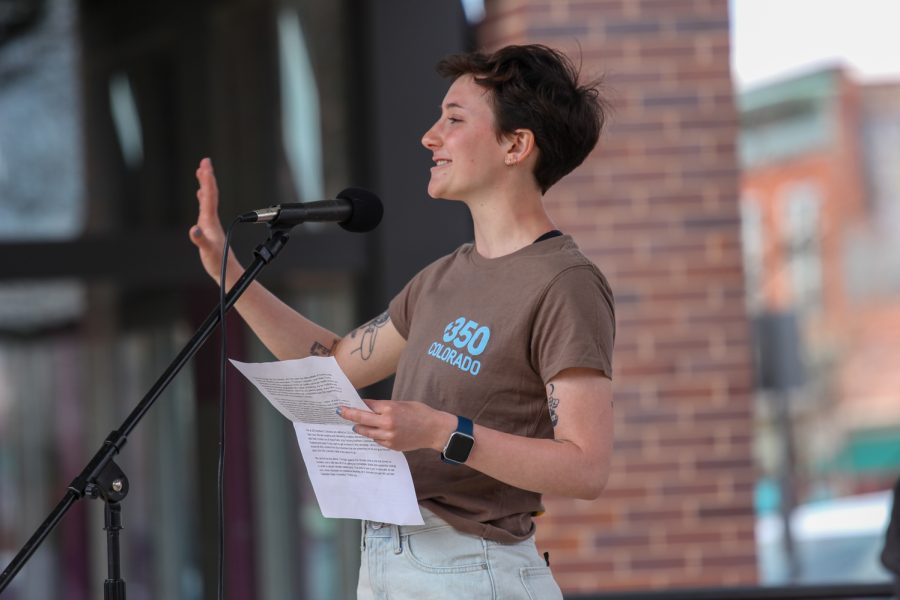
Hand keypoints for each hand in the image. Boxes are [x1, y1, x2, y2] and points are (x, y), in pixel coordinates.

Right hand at [189, 157, 240, 283]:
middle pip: (210, 193)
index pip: (209, 196)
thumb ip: (200, 240)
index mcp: (210, 221)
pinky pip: (205, 207)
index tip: (205, 165)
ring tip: (202, 171)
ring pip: (208, 198)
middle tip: (205, 161)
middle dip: (207, 177)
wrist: (227, 271)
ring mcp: (210, 222)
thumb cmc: (217, 262)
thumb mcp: (207, 251)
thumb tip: (193, 229)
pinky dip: (202, 197)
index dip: (207, 180)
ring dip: (205, 184)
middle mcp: (211, 218)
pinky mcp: (208, 227)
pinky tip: (200, 193)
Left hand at [337, 400, 454, 451]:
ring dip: (360, 428)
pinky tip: (374, 433)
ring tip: (355, 426)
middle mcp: (387, 423)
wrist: (435, 430)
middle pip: (362, 419)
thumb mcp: (402, 404)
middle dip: (349, 415)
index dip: (355, 405)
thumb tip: (368, 407)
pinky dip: (374, 436)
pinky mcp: (392, 446)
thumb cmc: (421, 413)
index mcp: (390, 409)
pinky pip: (377, 441)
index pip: (367, 406)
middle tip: (340, 413)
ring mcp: (389, 436)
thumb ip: (385, 406)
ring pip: (367, 433)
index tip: (345, 406)